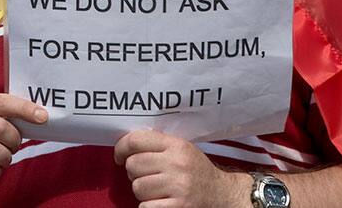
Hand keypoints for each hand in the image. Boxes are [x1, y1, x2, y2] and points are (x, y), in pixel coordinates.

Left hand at [114, 129, 245, 206]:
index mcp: (177, 145)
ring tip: (156, 190)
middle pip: (133, 165)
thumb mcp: (182, 150)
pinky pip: (145, 207)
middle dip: (134, 173)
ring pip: (137, 187)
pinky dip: (148, 207)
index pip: (136, 140)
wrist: (222, 195)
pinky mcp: (178, 207)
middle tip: (146, 176)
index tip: (119, 156)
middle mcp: (177, 164)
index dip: (121, 148)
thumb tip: (126, 145)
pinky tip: (160, 203)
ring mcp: (178, 187)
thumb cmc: (196, 171)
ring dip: (142, 192)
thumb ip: (158, 144)